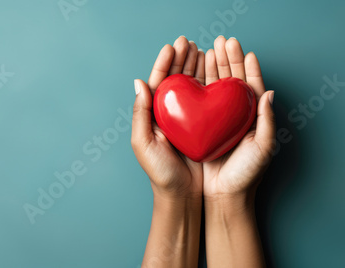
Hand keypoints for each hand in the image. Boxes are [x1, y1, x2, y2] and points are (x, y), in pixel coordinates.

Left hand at [131, 36, 203, 198]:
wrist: (181, 194)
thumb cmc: (160, 172)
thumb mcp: (143, 143)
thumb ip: (140, 113)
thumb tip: (139, 83)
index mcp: (153, 115)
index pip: (158, 83)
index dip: (164, 64)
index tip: (172, 47)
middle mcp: (171, 113)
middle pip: (175, 80)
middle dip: (181, 59)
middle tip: (188, 41)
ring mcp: (188, 118)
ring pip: (191, 86)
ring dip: (195, 67)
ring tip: (201, 49)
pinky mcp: (204, 125)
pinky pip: (206, 100)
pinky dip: (209, 84)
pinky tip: (213, 71)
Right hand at [203, 36, 274, 197]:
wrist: (222, 195)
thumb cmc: (246, 174)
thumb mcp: (263, 147)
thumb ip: (266, 120)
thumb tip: (269, 93)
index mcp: (250, 116)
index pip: (249, 85)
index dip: (246, 66)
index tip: (241, 50)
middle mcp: (231, 114)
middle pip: (230, 80)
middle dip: (226, 59)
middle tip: (221, 42)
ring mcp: (213, 118)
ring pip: (212, 86)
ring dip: (210, 66)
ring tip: (206, 49)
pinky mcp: (197, 125)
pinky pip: (196, 100)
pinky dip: (195, 84)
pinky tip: (192, 71)